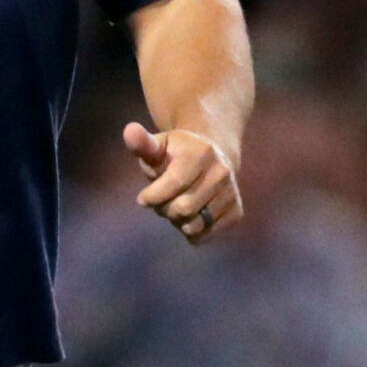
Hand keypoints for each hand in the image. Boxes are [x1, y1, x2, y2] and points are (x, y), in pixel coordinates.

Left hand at [124, 121, 240, 245]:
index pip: (174, 183)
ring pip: (194, 225)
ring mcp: (232, 192)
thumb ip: (142, 143)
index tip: (142, 199)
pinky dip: (190, 232)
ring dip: (176, 221)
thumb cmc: (174, 155)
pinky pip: (205, 235)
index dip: (152, 196)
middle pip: (183, 208)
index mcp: (201, 152)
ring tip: (175, 205)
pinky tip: (189, 216)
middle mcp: (222, 172)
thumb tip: (130, 130)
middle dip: (163, 209)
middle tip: (161, 200)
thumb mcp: (157, 146)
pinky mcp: (236, 211)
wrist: (212, 159)